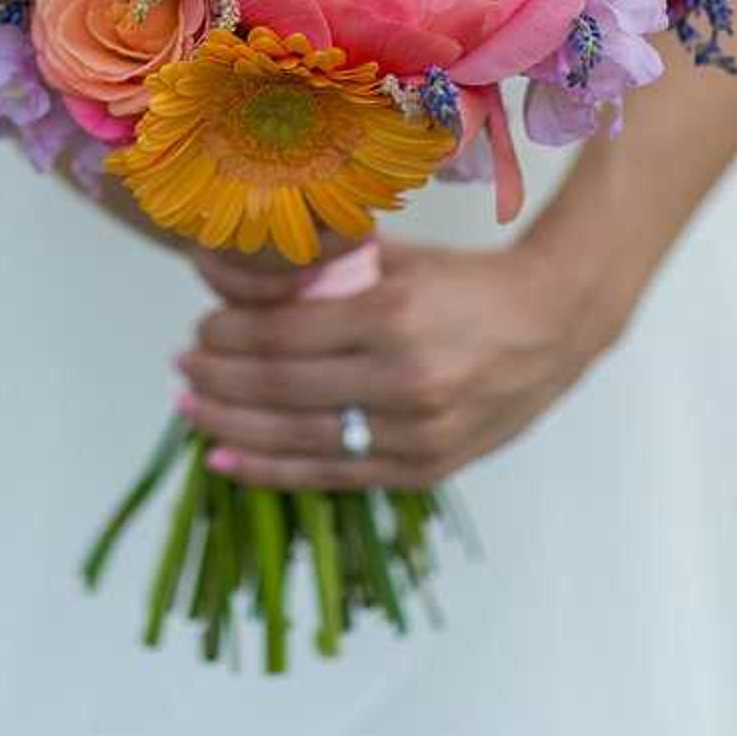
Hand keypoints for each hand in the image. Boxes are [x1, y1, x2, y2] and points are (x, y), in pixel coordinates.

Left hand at [177, 236, 619, 489]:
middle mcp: (403, 378)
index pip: (284, 335)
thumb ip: (326, 272)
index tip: (197, 332)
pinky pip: (334, 476)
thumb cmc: (468, 282)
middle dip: (219, 383)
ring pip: (300, 440)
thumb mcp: (398, 259)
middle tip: (181, 370)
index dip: (229, 339)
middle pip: (282, 390)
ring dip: (233, 430)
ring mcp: (417, 432)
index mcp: (393, 313)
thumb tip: (240, 280)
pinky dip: (274, 471)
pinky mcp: (426, 468)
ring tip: (191, 415)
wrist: (555, 323)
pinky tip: (228, 462)